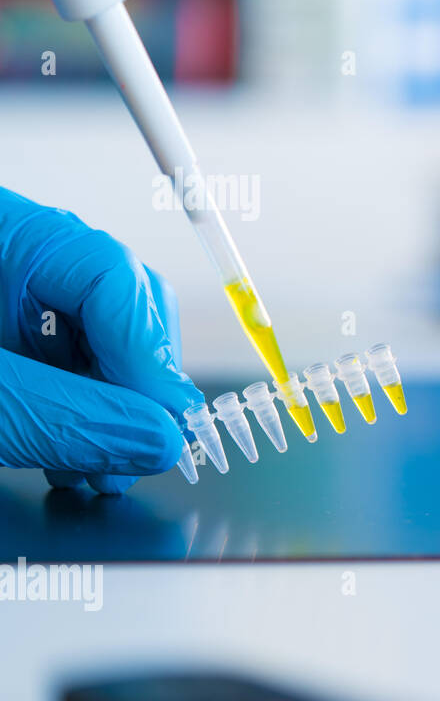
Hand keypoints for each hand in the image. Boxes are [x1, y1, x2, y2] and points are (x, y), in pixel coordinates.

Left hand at [0, 186, 201, 492]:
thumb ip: (69, 418)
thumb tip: (162, 437)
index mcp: (3, 234)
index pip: (110, 276)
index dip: (147, 352)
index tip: (162, 420)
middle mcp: (14, 254)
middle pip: (119, 302)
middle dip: (138, 382)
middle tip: (146, 444)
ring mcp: (10, 292)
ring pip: (101, 336)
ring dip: (115, 407)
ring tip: (104, 466)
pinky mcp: (8, 333)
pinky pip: (70, 359)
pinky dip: (85, 409)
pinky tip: (80, 451)